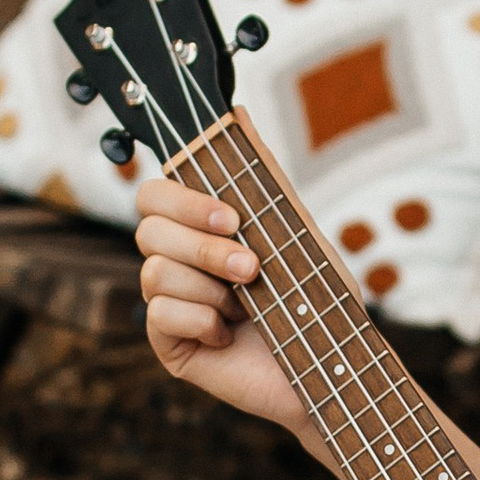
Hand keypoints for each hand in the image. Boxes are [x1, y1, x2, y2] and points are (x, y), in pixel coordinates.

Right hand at [136, 158, 310, 441]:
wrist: (332, 367)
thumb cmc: (315, 302)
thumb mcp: (294, 231)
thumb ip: (263, 175)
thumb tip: (237, 113)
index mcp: (199, 232)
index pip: (154, 195)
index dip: (183, 200)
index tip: (232, 217)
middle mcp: (178, 263)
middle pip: (147, 229)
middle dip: (205, 248)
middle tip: (251, 269)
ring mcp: (169, 304)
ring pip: (155, 272)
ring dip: (214, 290)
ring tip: (247, 309)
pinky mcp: (169, 345)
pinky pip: (160, 315)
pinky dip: (202, 322)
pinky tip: (229, 336)